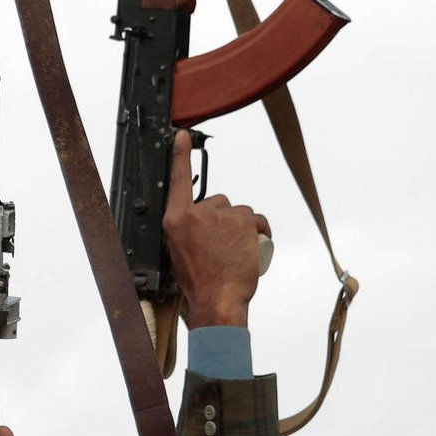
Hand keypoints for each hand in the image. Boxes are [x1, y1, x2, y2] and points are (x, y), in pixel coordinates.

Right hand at [163, 131, 269, 327]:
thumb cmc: (198, 283)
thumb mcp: (177, 254)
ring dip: (241, 231)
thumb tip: (197, 224)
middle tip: (221, 249)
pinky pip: (257, 221)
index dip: (180, 155)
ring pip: (238, 214)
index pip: (177, 181)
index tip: (181, 136)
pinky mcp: (243, 221)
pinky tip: (253, 250)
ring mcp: (221, 216)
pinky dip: (259, 234)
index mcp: (175, 221)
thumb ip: (185, 232)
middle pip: (217, 203)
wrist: (217, 300)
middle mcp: (197, 213)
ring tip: (235, 255)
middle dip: (223, 221)